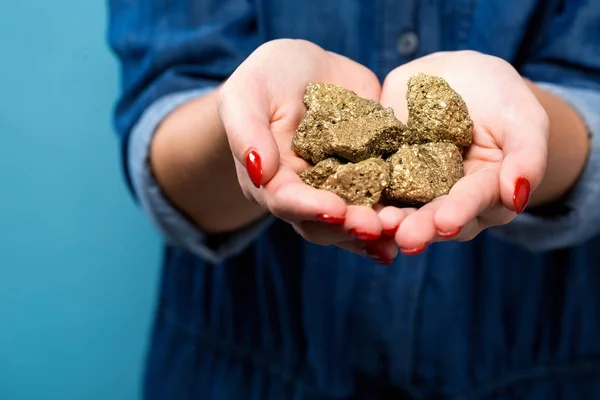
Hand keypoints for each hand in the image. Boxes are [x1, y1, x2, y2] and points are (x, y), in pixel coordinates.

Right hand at [218, 39, 398, 261]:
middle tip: (377, 227)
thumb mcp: (247, 94)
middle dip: (350, 227)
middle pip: (324, 222)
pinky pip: (383, 201)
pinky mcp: (369, 176)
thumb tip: (259, 171)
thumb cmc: (267, 79)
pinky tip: (419, 222)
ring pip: (355, 220)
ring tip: (402, 230)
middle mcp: (306, 193)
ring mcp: (339, 188)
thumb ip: (247, 131)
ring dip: (378, 230)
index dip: (310, 208)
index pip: (286, 201)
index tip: (336, 209)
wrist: (306, 72)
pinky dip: (399, 214)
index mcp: (272, 180)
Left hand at [377, 51, 548, 252]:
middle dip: (419, 227)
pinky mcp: (384, 173)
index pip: (473, 203)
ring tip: (376, 224)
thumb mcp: (524, 120)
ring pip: (400, 208)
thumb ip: (527, 157)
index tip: (446, 224)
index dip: (460, 212)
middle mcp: (447, 200)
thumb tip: (518, 197)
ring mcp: (413, 189)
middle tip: (403, 237)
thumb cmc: (501, 99)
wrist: (458, 78)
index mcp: (484, 194)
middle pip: (433, 216)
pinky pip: (371, 185)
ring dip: (387, 219)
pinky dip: (362, 194)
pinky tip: (349, 200)